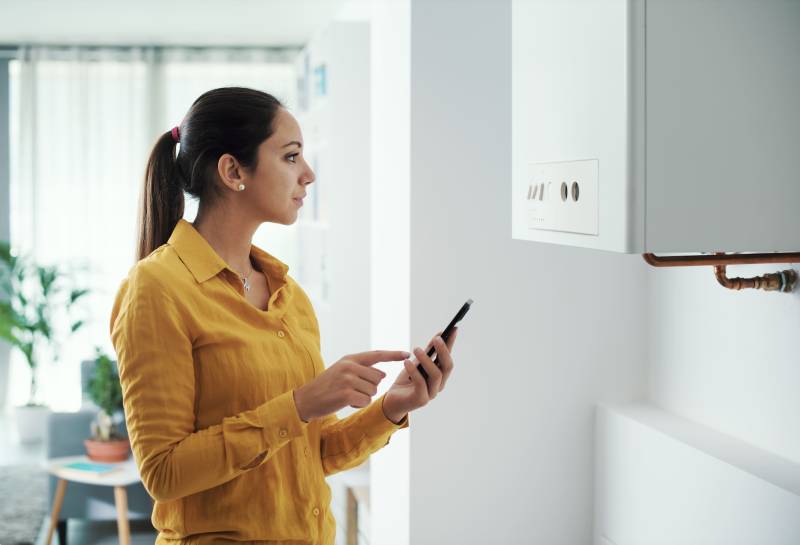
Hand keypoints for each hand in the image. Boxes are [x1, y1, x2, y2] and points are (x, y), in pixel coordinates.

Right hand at [293, 350, 409, 421]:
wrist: (306, 399)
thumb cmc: (327, 386)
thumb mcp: (342, 370)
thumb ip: (361, 369)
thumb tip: (382, 375)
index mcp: (350, 359)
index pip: (376, 354)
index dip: (393, 355)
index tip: (407, 354)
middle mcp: (350, 366)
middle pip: (378, 378)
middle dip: (371, 387)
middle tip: (353, 390)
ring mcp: (347, 379)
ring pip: (373, 391)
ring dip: (364, 397)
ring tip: (347, 395)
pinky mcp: (346, 394)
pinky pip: (365, 401)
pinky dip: (358, 404)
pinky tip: (346, 402)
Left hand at [382, 327, 457, 423]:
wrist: (392, 401)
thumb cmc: (405, 381)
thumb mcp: (416, 363)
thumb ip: (427, 353)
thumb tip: (438, 336)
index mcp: (440, 376)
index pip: (448, 358)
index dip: (451, 344)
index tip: (453, 329)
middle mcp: (439, 385)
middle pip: (447, 367)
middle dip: (443, 351)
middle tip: (436, 339)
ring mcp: (431, 394)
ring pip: (436, 375)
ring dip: (427, 360)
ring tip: (416, 349)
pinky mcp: (421, 400)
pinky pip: (420, 383)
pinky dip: (414, 371)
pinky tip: (407, 362)